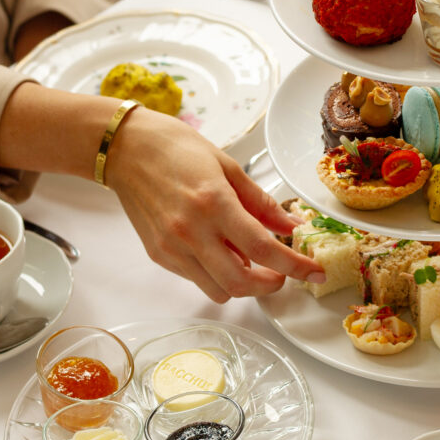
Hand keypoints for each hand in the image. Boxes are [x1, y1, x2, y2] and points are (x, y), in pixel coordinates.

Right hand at [104, 108, 324, 301]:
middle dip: (270, 285)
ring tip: (248, 259)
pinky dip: (216, 274)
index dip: (294, 266)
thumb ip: (261, 203)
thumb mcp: (228, 167)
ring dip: (243, 284)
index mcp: (213, 203)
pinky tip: (219, 251)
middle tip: (282, 273)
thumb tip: (292, 227)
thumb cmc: (176, 149)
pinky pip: (197, 279)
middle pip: (240, 283)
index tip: (314, 272)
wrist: (125, 149)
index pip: (263, 248)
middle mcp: (191, 231)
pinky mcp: (159, 256)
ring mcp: (172, 248)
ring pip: (218, 290)